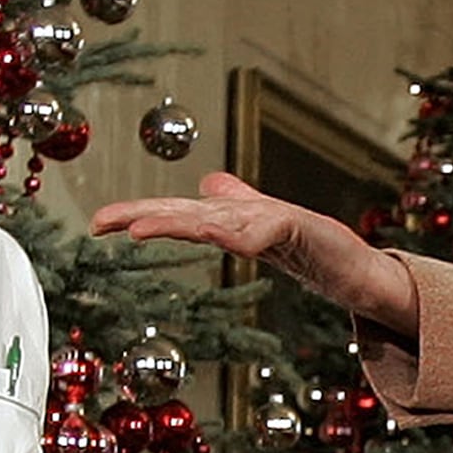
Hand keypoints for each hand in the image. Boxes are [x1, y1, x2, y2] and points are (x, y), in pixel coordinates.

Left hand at [91, 172, 419, 335]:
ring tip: (141, 231)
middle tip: (101, 223)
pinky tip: (213, 234)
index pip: (175, 214)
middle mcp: (243, 215)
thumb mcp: (260, 230)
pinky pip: (262, 233)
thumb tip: (206, 186)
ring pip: (215, 220)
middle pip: (184, 213)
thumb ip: (234, 206)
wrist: (356, 267)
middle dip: (142, 215)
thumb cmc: (311, 249)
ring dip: (177, 224)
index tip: (96, 224)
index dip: (136, 214)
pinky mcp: (298, 229)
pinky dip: (237, 233)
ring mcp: (270, 220)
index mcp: (230, 220)